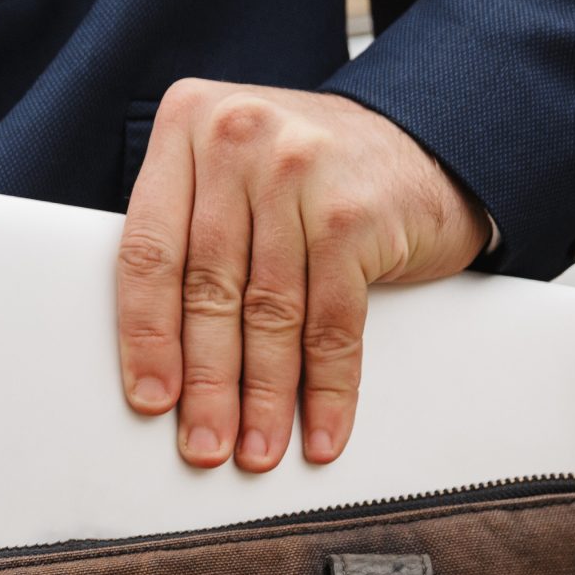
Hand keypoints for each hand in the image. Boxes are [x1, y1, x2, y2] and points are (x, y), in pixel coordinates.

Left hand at [116, 81, 489, 471]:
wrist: (430, 140)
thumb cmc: (315, 171)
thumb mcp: (234, 171)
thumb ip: (189, 230)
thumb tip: (157, 357)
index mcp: (188, 125)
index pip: (148, 250)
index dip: (144, 337)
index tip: (150, 399)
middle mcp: (238, 138)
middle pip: (207, 288)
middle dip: (206, 384)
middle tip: (204, 445)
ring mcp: (297, 171)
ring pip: (268, 313)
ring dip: (262, 398)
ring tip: (256, 449)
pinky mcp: (353, 216)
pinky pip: (331, 324)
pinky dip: (326, 388)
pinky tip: (319, 430)